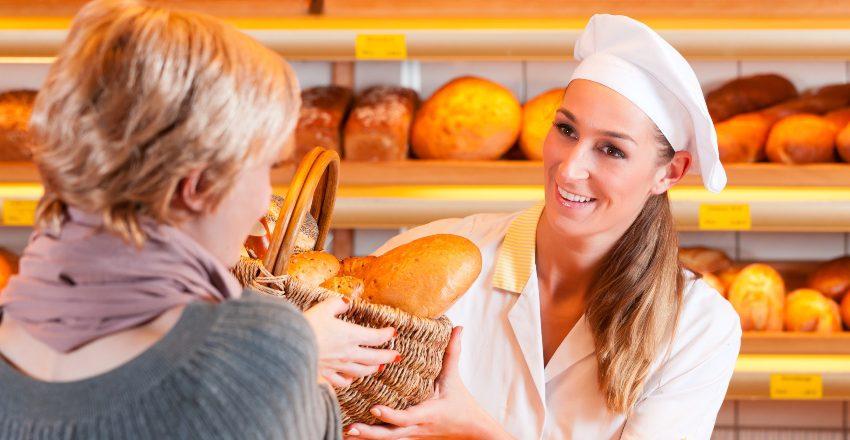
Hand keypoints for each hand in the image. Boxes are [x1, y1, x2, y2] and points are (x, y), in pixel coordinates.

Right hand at [304, 297, 398, 387]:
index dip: (387, 334)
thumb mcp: (323, 307)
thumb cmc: (307, 326)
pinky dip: (350, 380)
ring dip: (372, 369)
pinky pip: (343, 382)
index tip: (393, 332)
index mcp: (350, 335)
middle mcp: (348, 353)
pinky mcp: (326, 375)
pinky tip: (352, 378)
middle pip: (374, 358)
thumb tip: (347, 300)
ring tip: (378, 368)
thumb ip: (338, 303)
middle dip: (387, 356)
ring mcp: (338, 367)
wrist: (289, 347)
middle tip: (396, 356)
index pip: (376, 337)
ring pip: (361, 372)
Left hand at [345, 327, 512, 439]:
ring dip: (366, 437)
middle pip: (390, 435)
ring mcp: (411, 434)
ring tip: (346, 432)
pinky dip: (371, 438)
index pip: (406, 417)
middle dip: (370, 433)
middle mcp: (416, 426)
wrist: (470, 428)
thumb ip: (452, 352)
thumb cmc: (461, 402)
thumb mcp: (454, 377)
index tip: (374, 409)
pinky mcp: (408, 436)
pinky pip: (388, 439)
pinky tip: (354, 435)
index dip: (390, 415)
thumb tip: (457, 328)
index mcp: (426, 413)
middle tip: (350, 427)